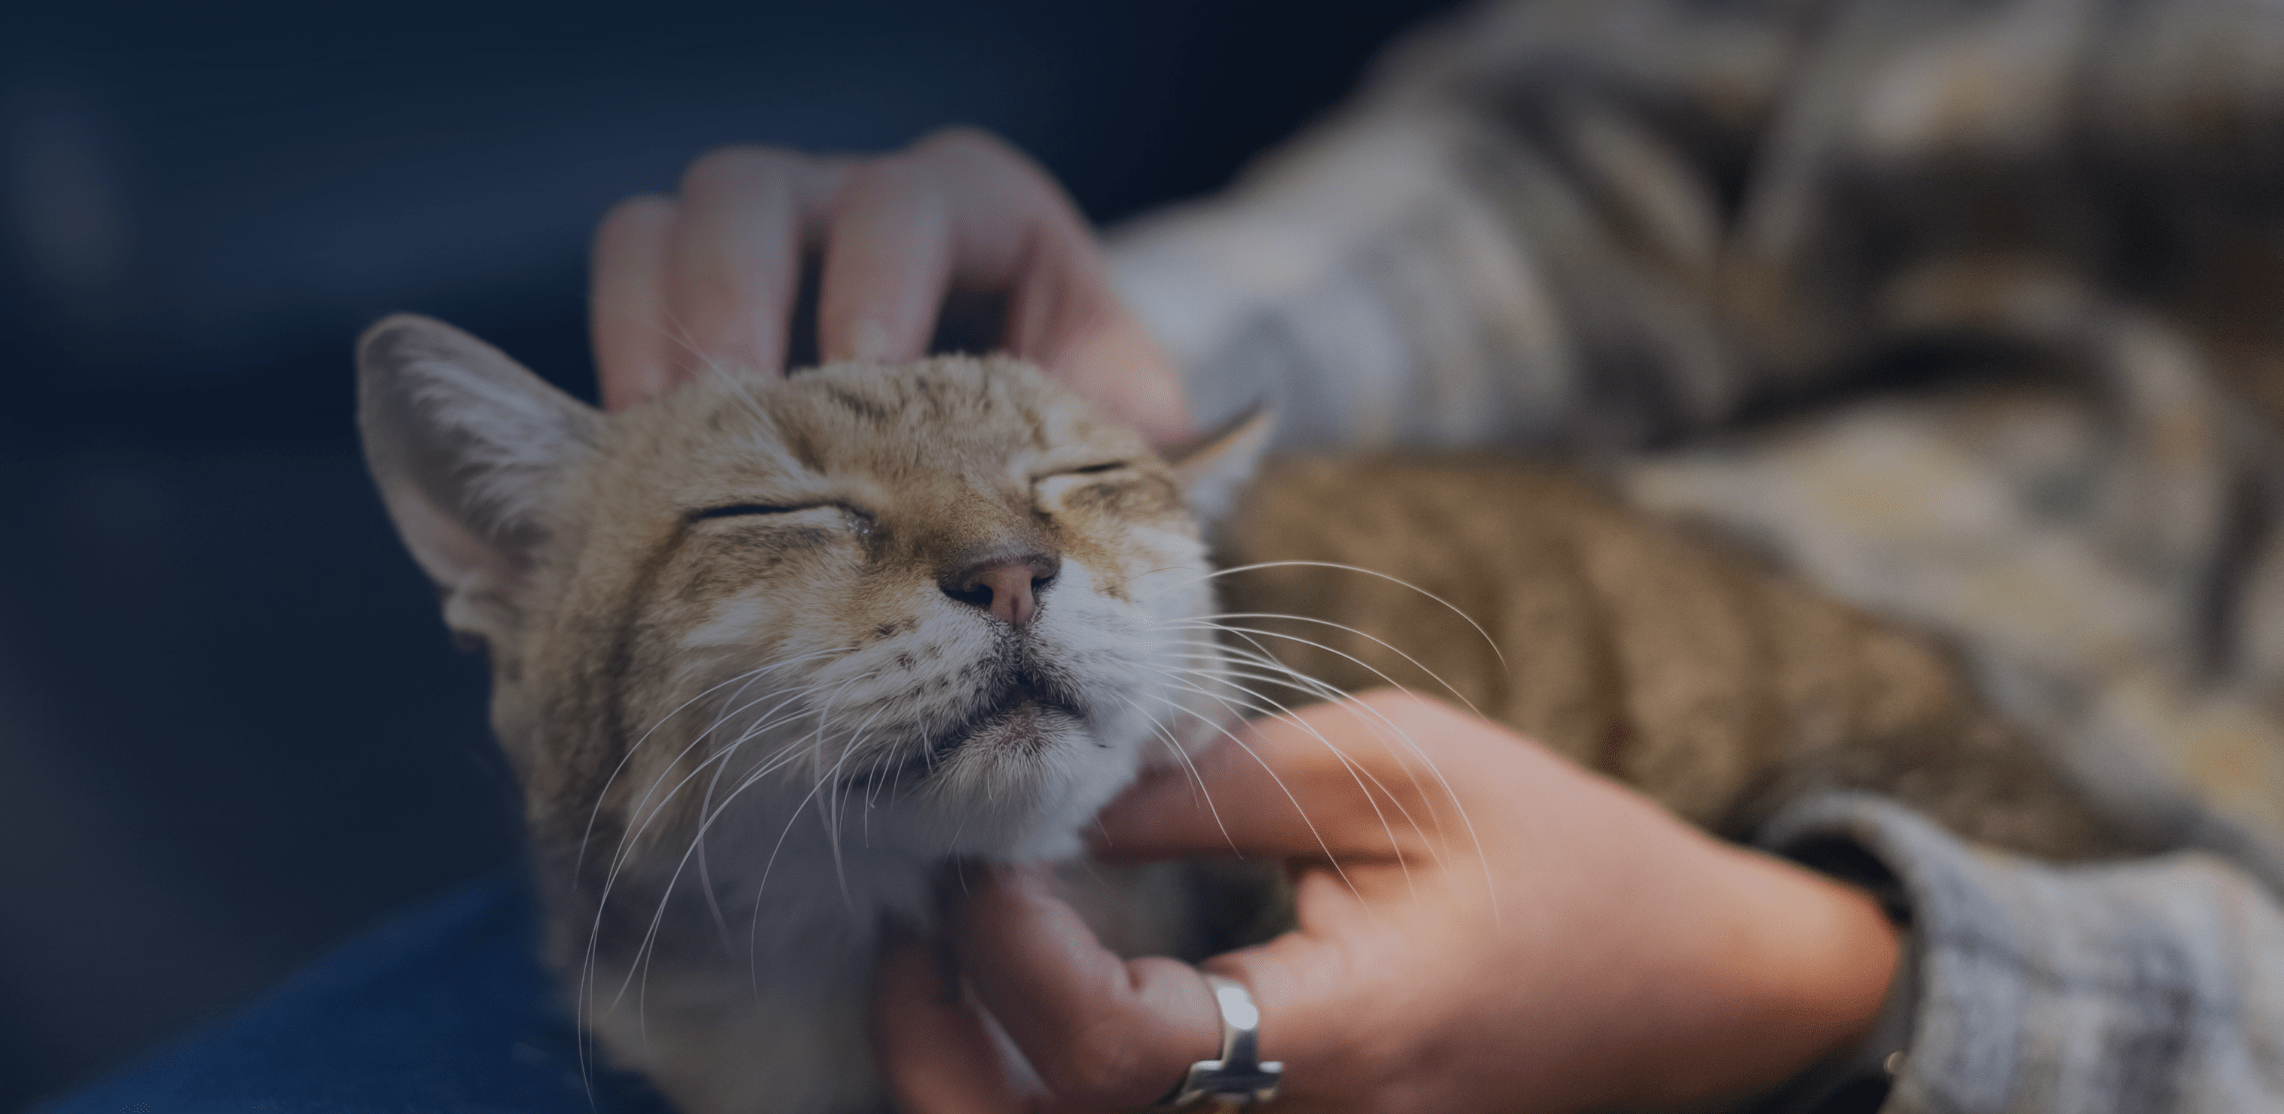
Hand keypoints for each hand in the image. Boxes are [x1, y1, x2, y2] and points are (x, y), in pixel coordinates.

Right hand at [589, 127, 1191, 445]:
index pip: (915, 199)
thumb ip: (1144, 452)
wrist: (1005, 491)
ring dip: (652, 330)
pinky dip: (615, 363)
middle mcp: (853, 209)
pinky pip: (621, 286)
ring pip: (663, 223)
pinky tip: (635, 464)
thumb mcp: (1117, 442)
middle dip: (735, 300)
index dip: (880, 282)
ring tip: (662, 444)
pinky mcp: (686, 309)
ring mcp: (757, 250)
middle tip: (742, 417)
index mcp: (977, 214)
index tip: (863, 381)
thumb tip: (1192, 463)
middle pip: (757, 190)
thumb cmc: (1068, 450)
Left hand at [878, 691, 1900, 1113]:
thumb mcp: (1395, 769)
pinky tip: (1013, 1006)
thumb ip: (1209, 788)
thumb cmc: (1561, 860)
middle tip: (909, 925)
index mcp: (1345, 1040)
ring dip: (966, 1078)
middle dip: (931, 1047)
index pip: (1110, 1052)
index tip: (984, 855)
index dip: (1006, 955)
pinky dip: (1039, 1091)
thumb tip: (1046, 797)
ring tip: (937, 959)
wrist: (1698, 988)